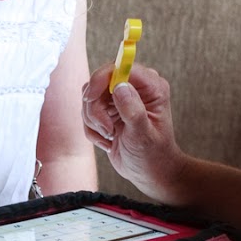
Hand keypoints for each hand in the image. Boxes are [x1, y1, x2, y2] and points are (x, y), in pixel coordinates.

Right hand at [81, 65, 182, 201]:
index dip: (101, 78)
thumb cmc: (153, 155)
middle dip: (96, 108)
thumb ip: (132, 110)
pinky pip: (87, 111)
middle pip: (99, 82)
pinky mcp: (108, 109)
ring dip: (94, 120)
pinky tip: (107, 140)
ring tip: (110, 136)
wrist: (149, 172)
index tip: (91, 98)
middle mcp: (135, 87)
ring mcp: (120, 98)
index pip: (120, 68)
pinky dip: (92, 128)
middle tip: (107, 129)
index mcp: (151, 87)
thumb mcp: (143, 135)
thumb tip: (119, 85)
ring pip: (89, 97)